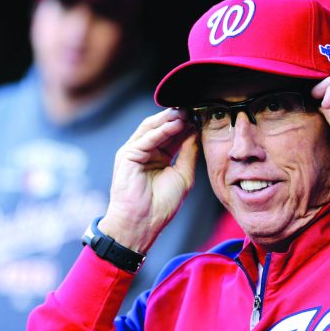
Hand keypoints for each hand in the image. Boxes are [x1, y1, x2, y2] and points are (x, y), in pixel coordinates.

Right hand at [99, 108, 198, 252]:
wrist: (143, 222)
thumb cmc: (162, 204)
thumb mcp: (183, 175)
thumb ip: (188, 154)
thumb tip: (197, 133)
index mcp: (160, 156)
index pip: (174, 135)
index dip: (188, 125)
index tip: (202, 116)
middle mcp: (147, 151)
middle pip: (163, 128)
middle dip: (178, 117)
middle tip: (194, 108)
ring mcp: (136, 151)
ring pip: (153, 129)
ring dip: (170, 119)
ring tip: (186, 112)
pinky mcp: (127, 155)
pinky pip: (146, 139)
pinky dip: (161, 131)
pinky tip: (175, 124)